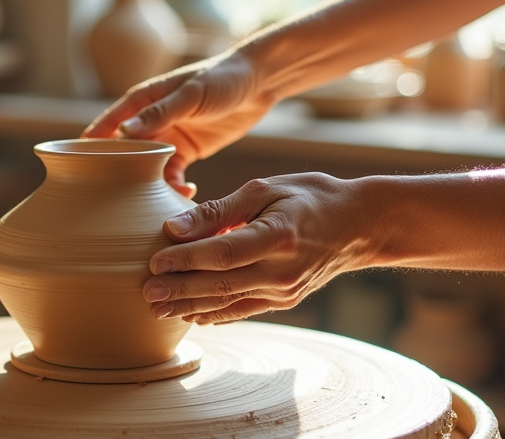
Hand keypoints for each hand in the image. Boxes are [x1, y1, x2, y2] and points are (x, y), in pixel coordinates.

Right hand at [82, 52, 273, 198]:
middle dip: (120, 174)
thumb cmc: (222, 78)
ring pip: (147, 168)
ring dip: (150, 185)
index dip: (92, 145)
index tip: (78, 167)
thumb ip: (160, 113)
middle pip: (124, 151)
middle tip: (119, 199)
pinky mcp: (186, 151)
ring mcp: (168, 137)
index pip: (109, 124)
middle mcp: (151, 121)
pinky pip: (171, 174)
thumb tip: (124, 130)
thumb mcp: (192, 94)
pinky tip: (185, 194)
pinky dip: (174, 187)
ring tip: (162, 199)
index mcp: (144, 101)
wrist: (259, 82)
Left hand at [141, 172, 378, 324]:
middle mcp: (282, 269)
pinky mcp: (286, 301)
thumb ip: (219, 210)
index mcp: (278, 235)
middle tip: (145, 293)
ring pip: (228, 302)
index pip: (222, 252)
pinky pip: (244, 310)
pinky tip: (191, 315)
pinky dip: (215, 314)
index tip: (154, 261)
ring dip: (190, 307)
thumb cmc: (309, 197)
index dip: (186, 259)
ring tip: (157, 308)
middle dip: (179, 290)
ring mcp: (285, 290)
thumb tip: (174, 227)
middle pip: (220, 284)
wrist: (359, 225)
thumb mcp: (266, 188)